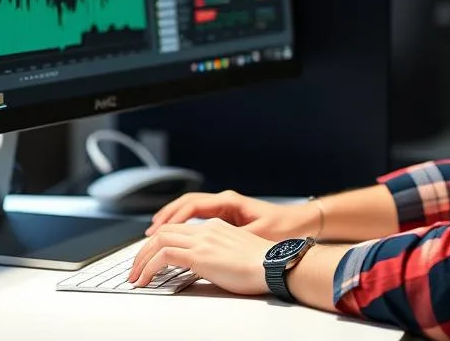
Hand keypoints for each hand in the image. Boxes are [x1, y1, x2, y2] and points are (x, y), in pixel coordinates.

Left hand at [128, 218, 272, 295]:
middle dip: (144, 251)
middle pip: (163, 232)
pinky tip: (145, 280)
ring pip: (159, 241)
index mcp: (214, 227)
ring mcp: (202, 241)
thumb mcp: (235, 254)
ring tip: (135, 277)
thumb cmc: (262, 265)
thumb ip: (217, 254)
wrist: (274, 264)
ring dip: (142, 260)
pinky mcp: (200, 255)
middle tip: (136, 268)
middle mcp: (206, 229)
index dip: (159, 241)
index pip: (177, 229)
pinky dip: (149, 268)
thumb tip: (205, 267)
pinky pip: (164, 256)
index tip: (149, 256)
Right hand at [146, 190, 318, 240]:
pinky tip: (177, 237)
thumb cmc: (283, 227)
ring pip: (190, 209)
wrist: (302, 224)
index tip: (157, 232)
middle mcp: (225, 202)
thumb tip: (206, 246)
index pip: (191, 206)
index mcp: (228, 202)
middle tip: (148, 234)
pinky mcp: (228, 218)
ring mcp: (226, 208)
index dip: (171, 218)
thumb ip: (231, 239)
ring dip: (172, 220)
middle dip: (165, 218)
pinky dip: (184, 224)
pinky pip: (198, 217)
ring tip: (155, 234)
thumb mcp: (255, 235)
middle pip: (185, 204)